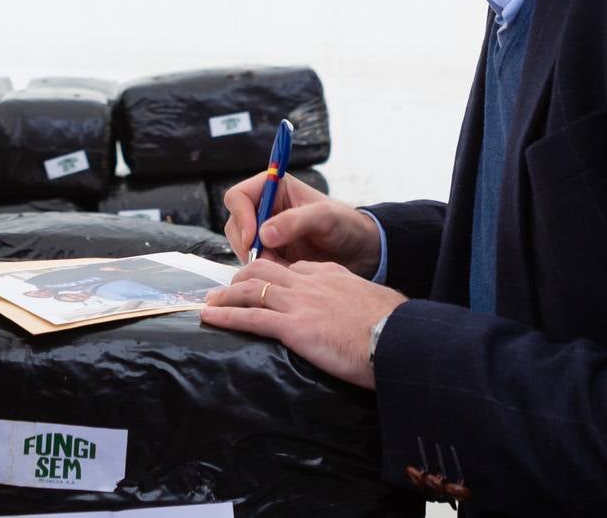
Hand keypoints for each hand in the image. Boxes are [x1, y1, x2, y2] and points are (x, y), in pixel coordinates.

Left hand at [201, 259, 406, 389]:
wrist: (398, 339)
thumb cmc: (394, 328)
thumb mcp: (374, 304)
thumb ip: (358, 303)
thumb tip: (362, 315)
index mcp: (330, 274)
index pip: (293, 268)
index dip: (272, 276)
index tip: (261, 285)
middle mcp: (310, 282)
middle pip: (264, 270)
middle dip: (240, 279)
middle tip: (226, 291)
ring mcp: (299, 302)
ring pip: (250, 289)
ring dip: (225, 296)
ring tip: (208, 303)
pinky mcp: (293, 326)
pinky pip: (250, 317)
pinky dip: (226, 316)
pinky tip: (210, 318)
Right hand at [222, 172, 380, 276]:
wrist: (359, 251)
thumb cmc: (345, 224)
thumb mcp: (323, 217)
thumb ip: (294, 221)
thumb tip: (264, 234)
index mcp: (273, 188)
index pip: (238, 196)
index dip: (241, 216)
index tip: (253, 238)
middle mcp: (265, 208)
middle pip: (235, 224)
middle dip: (248, 244)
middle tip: (269, 259)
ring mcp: (266, 233)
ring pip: (242, 246)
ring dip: (257, 260)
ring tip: (284, 266)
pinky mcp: (271, 254)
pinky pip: (255, 263)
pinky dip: (265, 271)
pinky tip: (285, 272)